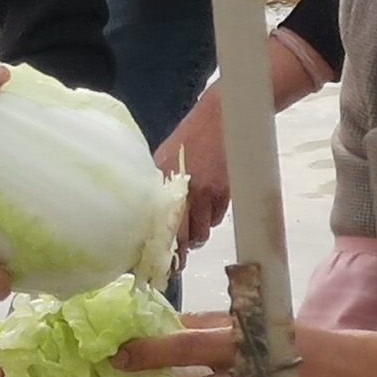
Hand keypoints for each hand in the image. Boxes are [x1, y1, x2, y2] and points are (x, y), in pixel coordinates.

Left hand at [157, 33, 324, 248]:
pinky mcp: (224, 194)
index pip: (156, 225)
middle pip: (180, 238)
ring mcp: (204, 194)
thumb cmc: (191, 134)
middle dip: (180, 252)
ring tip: (196, 222)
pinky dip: (212, 218)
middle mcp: (181, 191)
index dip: (158, 246)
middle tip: (179, 261)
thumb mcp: (167, 155)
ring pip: (201, 232)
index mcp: (161, 181)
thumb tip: (152, 212)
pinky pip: (216, 219)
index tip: (158, 261)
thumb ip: (161, 182)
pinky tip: (210, 204)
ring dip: (198, 233)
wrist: (221, 116)